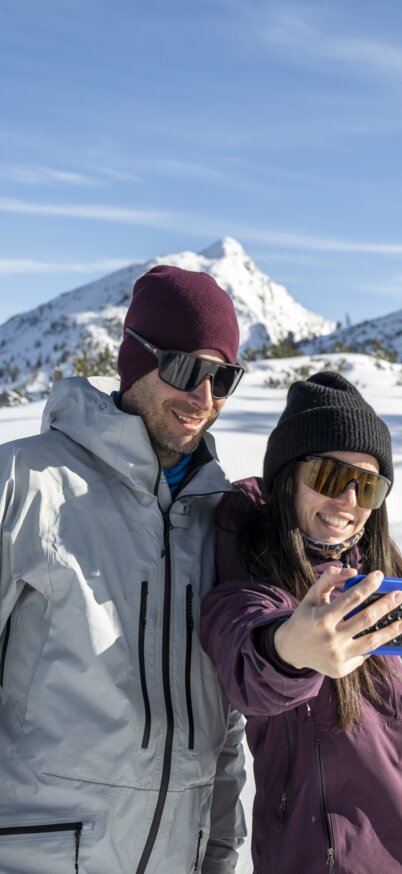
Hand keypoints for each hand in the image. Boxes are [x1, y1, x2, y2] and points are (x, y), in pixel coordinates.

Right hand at [273, 567, 401, 677]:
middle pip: (366, 619)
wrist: (290, 649)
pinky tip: (381, 637)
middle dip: (386, 605)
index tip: (380, 575)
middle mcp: (330, 639)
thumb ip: (329, 579)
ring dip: (390, 631)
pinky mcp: (341, 669)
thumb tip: (352, 572)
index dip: (367, 586)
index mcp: (321, 618)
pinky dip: (372, 645)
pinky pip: (362, 655)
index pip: (351, 599)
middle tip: (399, 595)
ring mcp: (337, 656)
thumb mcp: (312, 596)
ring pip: (371, 642)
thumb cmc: (305, 617)